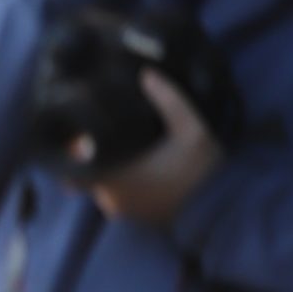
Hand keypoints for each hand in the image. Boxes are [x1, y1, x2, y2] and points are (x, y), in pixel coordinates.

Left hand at [86, 71, 222, 225]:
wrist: (223, 211)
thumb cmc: (203, 172)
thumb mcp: (192, 130)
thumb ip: (170, 101)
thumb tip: (147, 73)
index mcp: (115, 177)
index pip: (71, 162)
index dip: (69, 146)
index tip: (76, 128)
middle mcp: (111, 197)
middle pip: (84, 170)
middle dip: (89, 151)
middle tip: (96, 127)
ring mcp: (121, 211)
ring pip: (101, 183)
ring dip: (105, 165)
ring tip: (114, 141)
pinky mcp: (135, 218)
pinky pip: (116, 195)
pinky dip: (119, 180)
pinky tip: (132, 162)